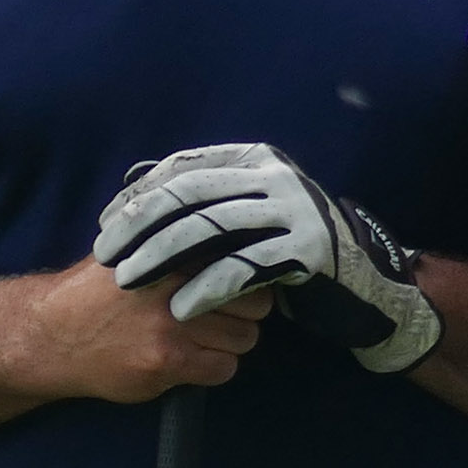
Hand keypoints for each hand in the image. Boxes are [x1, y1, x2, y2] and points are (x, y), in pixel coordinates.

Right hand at [19, 259, 260, 403]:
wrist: (48, 337)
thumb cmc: (91, 293)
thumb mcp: (128, 250)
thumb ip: (174, 241)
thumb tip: (229, 230)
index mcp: (170, 252)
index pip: (242, 261)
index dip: (249, 276)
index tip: (242, 284)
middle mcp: (174, 285)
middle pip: (254, 304)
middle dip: (245, 313)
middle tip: (224, 317)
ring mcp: (172, 325)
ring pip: (244, 339)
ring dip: (230, 343)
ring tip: (202, 339)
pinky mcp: (167, 361)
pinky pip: (223, 368)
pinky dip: (213, 368)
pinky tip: (189, 361)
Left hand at [93, 143, 441, 371]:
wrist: (362, 287)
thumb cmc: (290, 254)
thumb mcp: (249, 216)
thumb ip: (207, 202)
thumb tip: (137, 192)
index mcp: (257, 160)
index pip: (183, 169)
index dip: (138, 197)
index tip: (105, 228)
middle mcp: (277, 176)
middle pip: (190, 194)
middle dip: (140, 225)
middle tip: (105, 255)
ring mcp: (296, 210)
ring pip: (211, 227)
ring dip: (161, 255)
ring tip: (128, 280)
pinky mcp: (309, 249)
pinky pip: (244, 267)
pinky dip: (206, 288)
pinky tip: (179, 307)